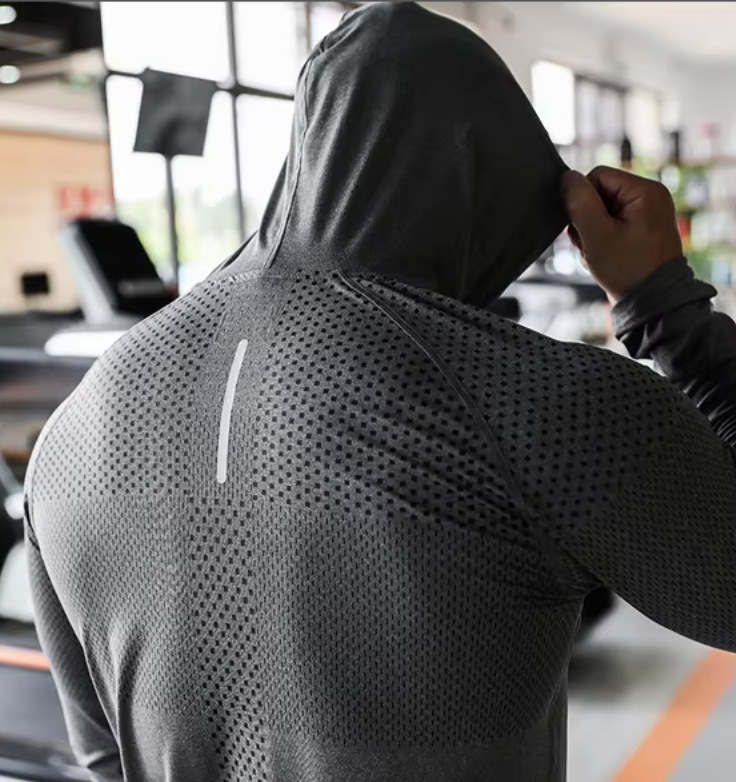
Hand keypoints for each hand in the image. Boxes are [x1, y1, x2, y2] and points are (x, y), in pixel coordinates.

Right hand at [561, 166, 682, 302]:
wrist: (651, 303)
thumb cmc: (629, 270)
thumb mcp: (597, 235)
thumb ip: (580, 203)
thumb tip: (567, 177)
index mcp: (646, 191)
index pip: (597, 176)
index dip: (582, 200)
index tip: (586, 228)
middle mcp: (650, 197)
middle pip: (598, 193)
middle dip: (587, 219)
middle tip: (593, 243)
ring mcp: (647, 213)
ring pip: (601, 210)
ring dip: (591, 231)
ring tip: (599, 251)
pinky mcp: (641, 228)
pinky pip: (610, 223)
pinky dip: (600, 238)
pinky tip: (604, 254)